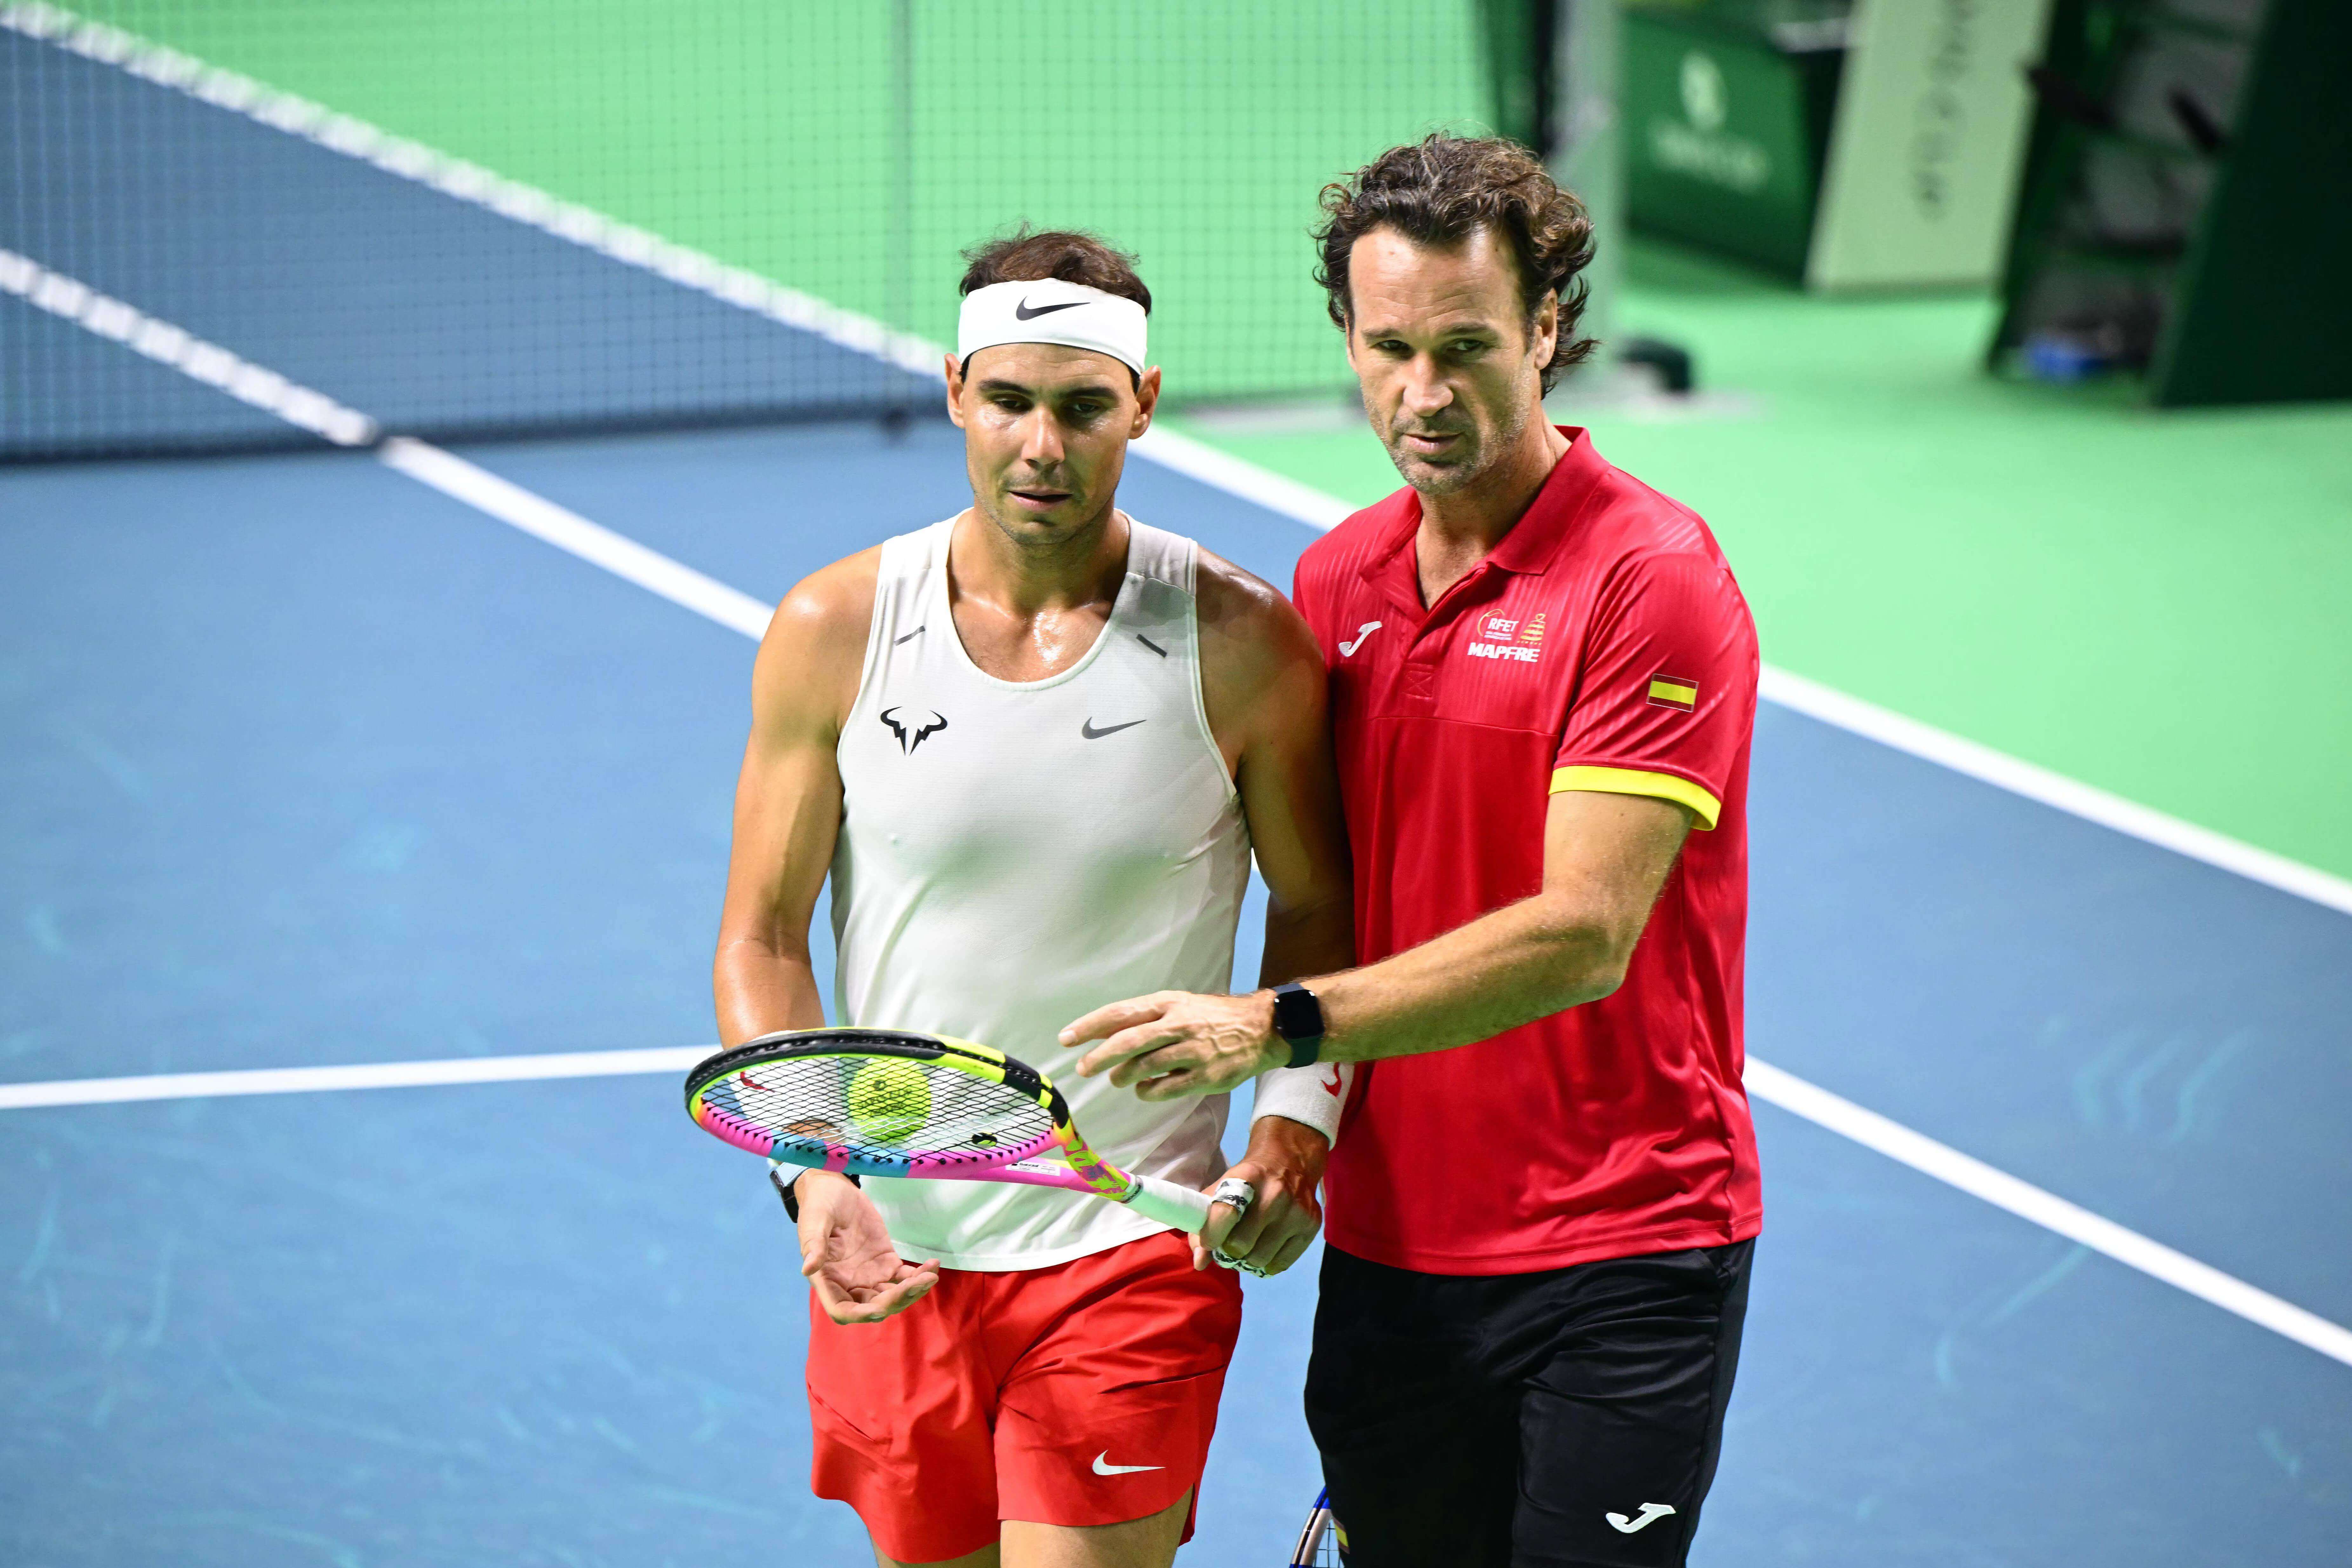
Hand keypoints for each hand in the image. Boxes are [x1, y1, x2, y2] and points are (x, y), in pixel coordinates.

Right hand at [794, 1170, 939, 1324]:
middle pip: (875, 1306)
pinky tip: (933, 1264)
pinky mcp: (886, 1262)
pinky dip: (919, 1275)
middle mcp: (850, 1284)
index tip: (880, 1308)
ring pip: (893, 1295)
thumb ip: (814, 1246)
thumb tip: (808, 1270)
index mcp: (828, 1280)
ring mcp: (870, 1275)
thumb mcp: (814, 1221)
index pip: (843, 1310)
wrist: (835, 1188)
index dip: (861, 1314)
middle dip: (897, 1300)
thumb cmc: (819, 1204)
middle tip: (918, 1283)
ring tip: (930, 1275)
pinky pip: (904, 1277)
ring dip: (913, 1290)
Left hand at [1063, 989, 1286, 1098]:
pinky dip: (1147, 1091)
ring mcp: (1193, 1051)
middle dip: (1099, 1058)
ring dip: (1123, 1076)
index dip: (1089, 1026)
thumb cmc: (1212, 1017)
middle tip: (1083, 1068)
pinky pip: (1165, 1089)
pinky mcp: (1206, 1076)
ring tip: (1117, 1079)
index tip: (1066, 1038)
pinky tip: (1144, 1090)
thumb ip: (1145, 1018)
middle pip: (1127, 1042)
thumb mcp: (1179, 1005)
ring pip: (1144, 1067)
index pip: (1120, 1013)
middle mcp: (1179, 1024)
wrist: (1262, 1028)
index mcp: (1169, 1002)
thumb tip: (1103, 1032)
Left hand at [1193, 1116, 1327, 1276]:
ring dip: (1247, 1261)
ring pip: (1260, 1259)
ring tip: (1246, 1249)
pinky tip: (1264, 1250)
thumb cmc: (1248, 1180)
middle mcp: (1275, 1193)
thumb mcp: (1222, 1189)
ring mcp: (1297, 1211)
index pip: (1225, 1213)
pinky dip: (1267, 1265)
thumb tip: (1200, 1262)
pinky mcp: (1311, 1226)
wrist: (1290, 1161)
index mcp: (1247, 1177)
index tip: (1209, 1243)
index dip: (1211, 1234)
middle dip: (1229, 1251)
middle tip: (1229, 1247)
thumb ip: (1204, 1223)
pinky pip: (1280, 1264)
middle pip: (1241, 1244)